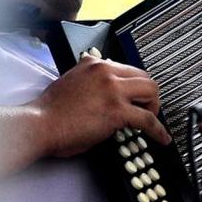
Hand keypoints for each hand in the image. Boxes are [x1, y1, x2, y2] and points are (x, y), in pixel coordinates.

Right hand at [32, 56, 171, 157]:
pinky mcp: (117, 111)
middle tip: (146, 108)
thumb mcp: (71, 80)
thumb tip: (100, 81)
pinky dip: (159, 130)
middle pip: (145, 77)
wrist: (40, 124)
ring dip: (155, 107)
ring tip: (151, 119)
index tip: (138, 96)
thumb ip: (89, 77)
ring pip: (152, 92)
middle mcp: (106, 72)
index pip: (128, 69)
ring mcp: (113, 90)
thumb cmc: (51, 111)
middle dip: (149, 94)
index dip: (135, 86)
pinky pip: (149, 120)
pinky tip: (161, 137)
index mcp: (94, 64)